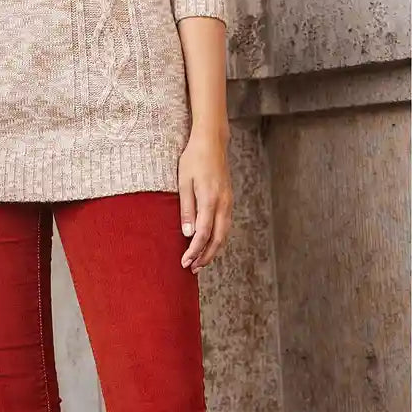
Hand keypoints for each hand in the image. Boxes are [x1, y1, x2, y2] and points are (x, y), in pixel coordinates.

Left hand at [178, 129, 232, 272]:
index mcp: (210, 199)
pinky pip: (226, 225)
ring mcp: (228, 202)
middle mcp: (223, 203)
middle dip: (206, 256)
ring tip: (200, 262)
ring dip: (213, 250)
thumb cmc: (193, 159)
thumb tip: (188, 234)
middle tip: (193, 269)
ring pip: (224, 234)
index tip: (184, 262)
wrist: (212, 142)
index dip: (194, 251)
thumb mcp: (183, 182)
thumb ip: (186, 208)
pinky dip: (218, 238)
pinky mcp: (228, 199)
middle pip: (217, 239)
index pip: (203, 234)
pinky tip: (210, 244)